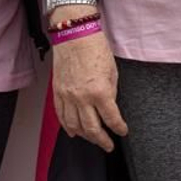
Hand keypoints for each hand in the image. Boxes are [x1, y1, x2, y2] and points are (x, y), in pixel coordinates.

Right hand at [51, 33, 127, 151]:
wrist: (74, 34)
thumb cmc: (95, 48)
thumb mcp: (112, 72)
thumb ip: (111, 93)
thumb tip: (109, 108)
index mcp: (100, 92)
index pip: (111, 119)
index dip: (119, 128)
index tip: (122, 131)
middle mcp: (82, 98)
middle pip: (92, 129)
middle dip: (102, 140)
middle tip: (108, 145)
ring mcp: (67, 97)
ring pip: (75, 126)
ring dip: (85, 137)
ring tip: (93, 140)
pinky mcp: (57, 93)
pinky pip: (61, 116)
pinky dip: (67, 127)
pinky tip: (74, 132)